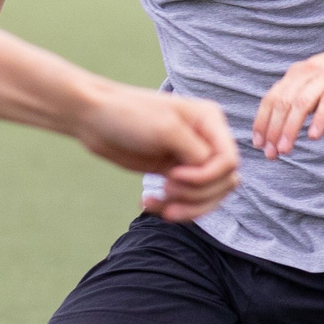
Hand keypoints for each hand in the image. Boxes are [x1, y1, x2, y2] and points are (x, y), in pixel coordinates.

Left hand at [73, 84, 239, 220]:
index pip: (229, 161)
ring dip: (187, 208)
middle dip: (197, 194)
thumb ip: (196, 152)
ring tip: (159, 205)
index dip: (207, 176)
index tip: (174, 175)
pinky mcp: (174, 174)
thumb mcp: (166, 129)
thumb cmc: (128, 115)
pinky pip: (187, 200)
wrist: (94, 119)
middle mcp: (206, 140)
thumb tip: (214, 173)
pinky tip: (148, 203)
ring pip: (209, 196)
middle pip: (223, 183)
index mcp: (210, 121)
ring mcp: (190, 158)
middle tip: (166, 189)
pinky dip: (172, 208)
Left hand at [251, 38, 323, 158]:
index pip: (271, 98)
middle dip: (273, 130)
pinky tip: (313, 137)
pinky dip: (318, 120)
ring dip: (290, 129)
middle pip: (282, 103)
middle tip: (270, 154)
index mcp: (298, 72)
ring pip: (300, 104)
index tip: (258, 143)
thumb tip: (286, 119)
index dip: (262, 121)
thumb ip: (304, 93)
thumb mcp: (320, 79)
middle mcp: (308, 72)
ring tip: (285, 150)